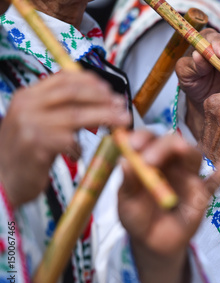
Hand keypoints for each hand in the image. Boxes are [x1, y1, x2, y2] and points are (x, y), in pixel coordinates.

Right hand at [0, 71, 129, 207]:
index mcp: (27, 96)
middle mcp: (27, 106)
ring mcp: (30, 125)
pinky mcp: (36, 145)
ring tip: (121, 121)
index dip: (90, 82)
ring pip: (76, 115)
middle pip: (73, 93)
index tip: (109, 89)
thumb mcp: (38, 124)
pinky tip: (79, 154)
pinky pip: (70, 140)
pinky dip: (80, 146)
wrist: (1, 182)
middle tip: (121, 105)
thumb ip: (60, 110)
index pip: (63, 78)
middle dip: (102, 98)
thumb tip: (98, 101)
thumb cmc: (26, 154)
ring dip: (104, 117)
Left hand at [118, 131, 219, 282]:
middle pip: (172, 143)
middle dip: (162, 146)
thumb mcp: (127, 203)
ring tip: (179, 149)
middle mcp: (170, 163)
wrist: (154, 245)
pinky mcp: (202, 194)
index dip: (142, 138)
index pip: (148, 141)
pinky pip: (216, 181)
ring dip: (186, 150)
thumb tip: (125, 161)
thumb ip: (129, 184)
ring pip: (192, 156)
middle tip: (148, 160)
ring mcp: (188, 178)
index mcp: (149, 160)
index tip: (132, 144)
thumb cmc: (138, 218)